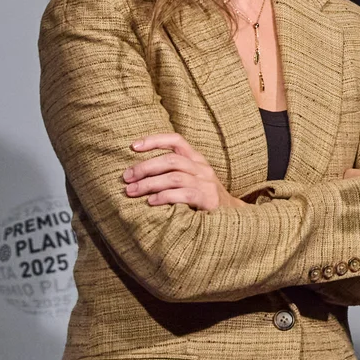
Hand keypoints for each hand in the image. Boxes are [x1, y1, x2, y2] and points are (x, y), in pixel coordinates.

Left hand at [126, 133, 242, 209]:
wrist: (232, 219)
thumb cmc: (203, 200)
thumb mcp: (191, 181)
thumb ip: (172, 174)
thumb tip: (138, 174)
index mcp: (197, 159)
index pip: (176, 140)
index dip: (154, 140)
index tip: (133, 146)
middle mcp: (202, 168)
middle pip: (171, 160)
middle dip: (145, 167)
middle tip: (126, 178)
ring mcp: (207, 183)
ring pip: (174, 176)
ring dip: (149, 184)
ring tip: (132, 191)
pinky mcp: (209, 199)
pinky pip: (184, 194)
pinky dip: (164, 197)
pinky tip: (151, 202)